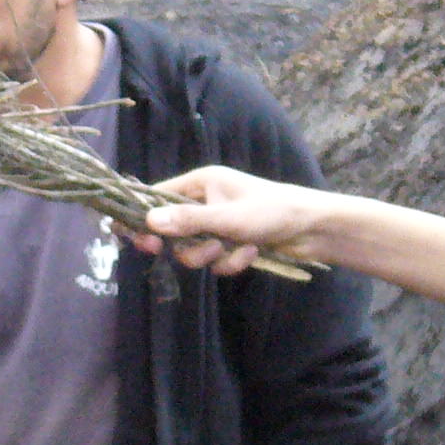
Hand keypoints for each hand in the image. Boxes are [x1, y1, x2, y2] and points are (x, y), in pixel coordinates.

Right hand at [140, 166, 331, 278]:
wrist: (313, 229)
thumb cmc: (272, 211)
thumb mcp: (227, 217)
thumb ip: (188, 221)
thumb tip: (148, 221)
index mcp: (200, 183)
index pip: (157, 197)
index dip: (142, 217)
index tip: (131, 238)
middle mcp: (205, 201)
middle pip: (171, 229)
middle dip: (183, 244)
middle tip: (164, 253)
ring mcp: (217, 224)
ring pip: (193, 250)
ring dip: (211, 255)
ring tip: (234, 248)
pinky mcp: (230, 244)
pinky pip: (215, 261)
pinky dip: (231, 262)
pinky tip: (251, 252)